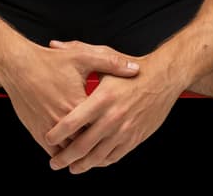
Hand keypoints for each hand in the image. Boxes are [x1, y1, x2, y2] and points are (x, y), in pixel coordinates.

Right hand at [0, 40, 139, 158]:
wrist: (18, 66)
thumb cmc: (49, 61)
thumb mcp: (82, 57)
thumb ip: (110, 64)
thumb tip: (135, 69)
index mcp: (78, 103)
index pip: (101, 125)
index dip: (113, 131)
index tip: (123, 131)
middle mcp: (63, 119)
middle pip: (86, 142)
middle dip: (99, 147)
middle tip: (112, 148)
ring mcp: (49, 127)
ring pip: (69, 151)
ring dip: (80, 154)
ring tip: (93, 155)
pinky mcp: (36, 131)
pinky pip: (52, 150)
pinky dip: (62, 153)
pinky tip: (70, 153)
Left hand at [43, 41, 186, 173]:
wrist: (164, 78)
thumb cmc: (132, 68)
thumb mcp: (105, 56)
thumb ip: (77, 50)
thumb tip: (54, 44)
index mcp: (102, 98)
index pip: (71, 123)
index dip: (56, 134)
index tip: (48, 138)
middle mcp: (112, 117)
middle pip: (82, 145)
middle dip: (65, 157)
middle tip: (54, 162)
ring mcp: (124, 130)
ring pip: (98, 156)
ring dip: (82, 165)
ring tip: (71, 167)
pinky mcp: (135, 138)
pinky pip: (114, 157)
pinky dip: (101, 163)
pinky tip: (93, 162)